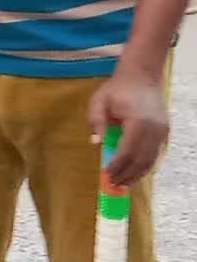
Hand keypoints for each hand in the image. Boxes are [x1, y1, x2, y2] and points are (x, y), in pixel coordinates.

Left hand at [89, 65, 169, 186]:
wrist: (142, 76)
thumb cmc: (118, 88)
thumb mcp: (100, 100)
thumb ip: (96, 120)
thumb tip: (97, 142)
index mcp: (138, 121)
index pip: (128, 152)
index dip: (117, 166)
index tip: (106, 176)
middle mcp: (154, 130)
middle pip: (141, 160)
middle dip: (126, 175)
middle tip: (112, 185)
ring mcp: (162, 132)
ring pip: (151, 161)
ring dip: (137, 175)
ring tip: (122, 184)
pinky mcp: (165, 133)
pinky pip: (156, 155)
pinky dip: (145, 167)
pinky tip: (134, 173)